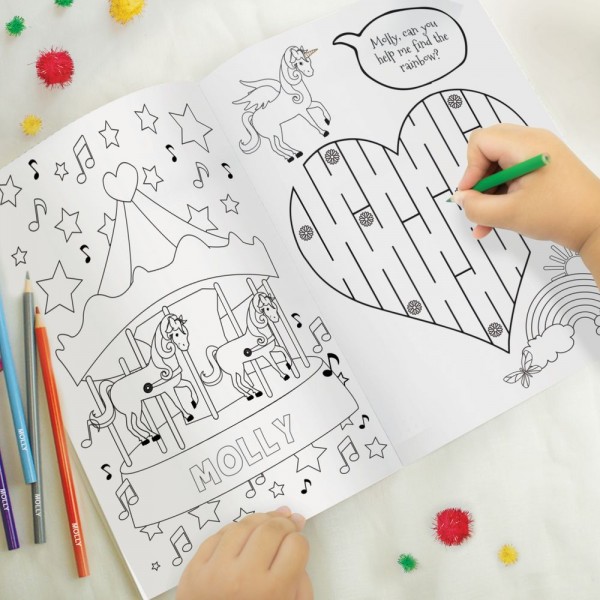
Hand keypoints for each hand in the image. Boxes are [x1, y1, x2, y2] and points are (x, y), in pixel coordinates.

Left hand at [176, 507, 311, 599]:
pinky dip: (233, 531)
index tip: (296, 543)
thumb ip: (299, 582)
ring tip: (265, 527)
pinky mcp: (194, 571)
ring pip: (243, 525)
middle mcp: (243, 578)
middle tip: (286, 526)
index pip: (296, 545)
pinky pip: (217, 535)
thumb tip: (294, 544)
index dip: (299, 541)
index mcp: (271, 593)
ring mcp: (215, 572)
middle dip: (283, 524)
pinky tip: (242, 536)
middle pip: (271, 529)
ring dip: (258, 522)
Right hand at [453, 124, 599, 254]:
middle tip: (477, 205)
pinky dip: (501, 194)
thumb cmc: (560, 214)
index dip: (470, 169)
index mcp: (526, 145)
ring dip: (488, 193)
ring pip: (498, 166)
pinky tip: (495, 220)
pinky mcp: (542, 166)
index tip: (471, 195)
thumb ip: (476, 207)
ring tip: (485, 223)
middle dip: (478, 181)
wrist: (598, 224)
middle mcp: (533, 142)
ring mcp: (538, 153)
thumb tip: (460, 199)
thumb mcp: (508, 214)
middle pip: (488, 151)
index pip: (481, 142)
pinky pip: (511, 174)